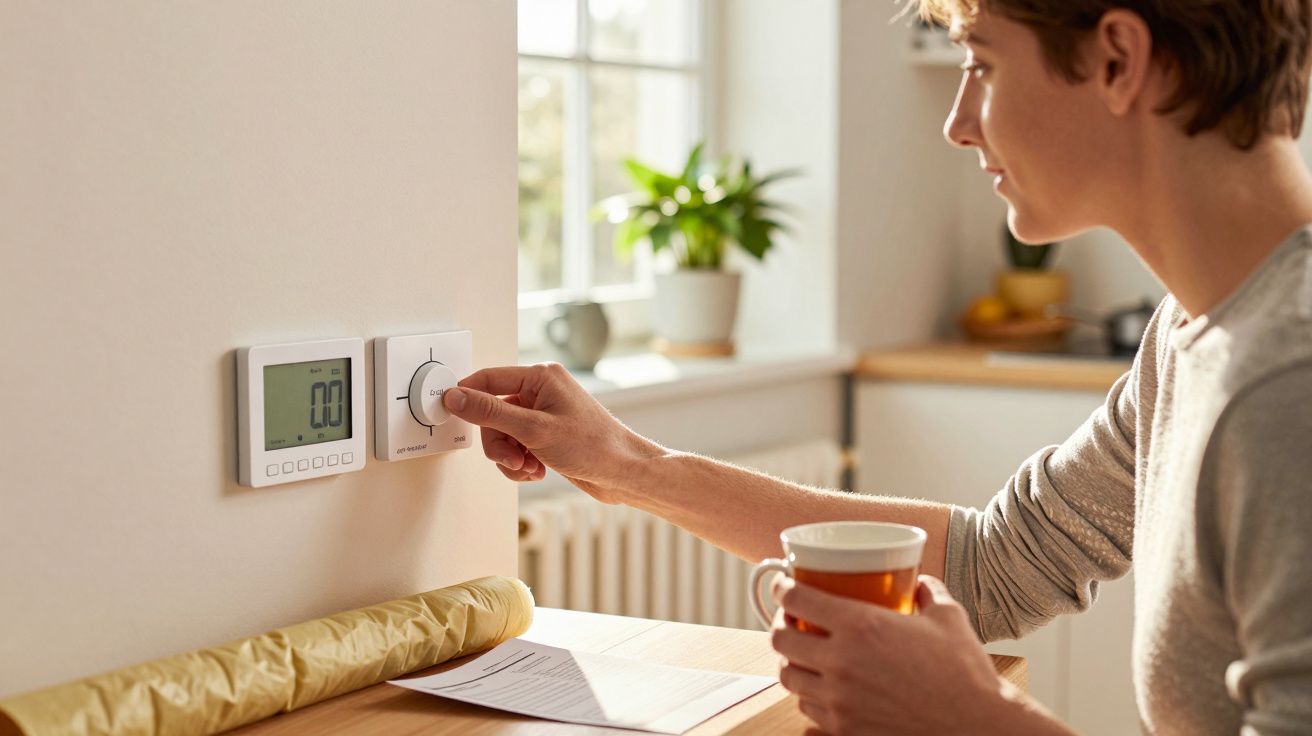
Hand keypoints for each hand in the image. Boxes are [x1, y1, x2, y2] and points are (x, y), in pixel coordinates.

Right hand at [442, 363, 662, 502]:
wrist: (624, 474)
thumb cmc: (594, 446)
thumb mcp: (534, 430)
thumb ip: (490, 413)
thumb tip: (456, 397)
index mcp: (541, 376)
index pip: (489, 379)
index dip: (467, 397)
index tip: (448, 412)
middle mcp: (542, 391)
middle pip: (492, 413)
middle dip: (498, 442)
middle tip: (512, 460)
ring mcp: (544, 414)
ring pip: (503, 434)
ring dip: (510, 457)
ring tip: (529, 468)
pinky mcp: (547, 435)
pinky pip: (516, 447)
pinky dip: (521, 463)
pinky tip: (537, 471)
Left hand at [770, 575, 1013, 734]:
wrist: (976, 727)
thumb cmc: (964, 671)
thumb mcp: (947, 616)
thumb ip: (927, 591)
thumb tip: (917, 582)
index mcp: (861, 626)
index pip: (797, 599)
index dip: (783, 587)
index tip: (783, 584)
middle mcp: (841, 662)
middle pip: (780, 638)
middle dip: (780, 624)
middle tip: (791, 618)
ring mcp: (839, 699)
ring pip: (788, 676)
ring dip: (789, 661)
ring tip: (802, 653)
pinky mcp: (845, 728)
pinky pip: (808, 708)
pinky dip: (808, 693)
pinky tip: (821, 685)